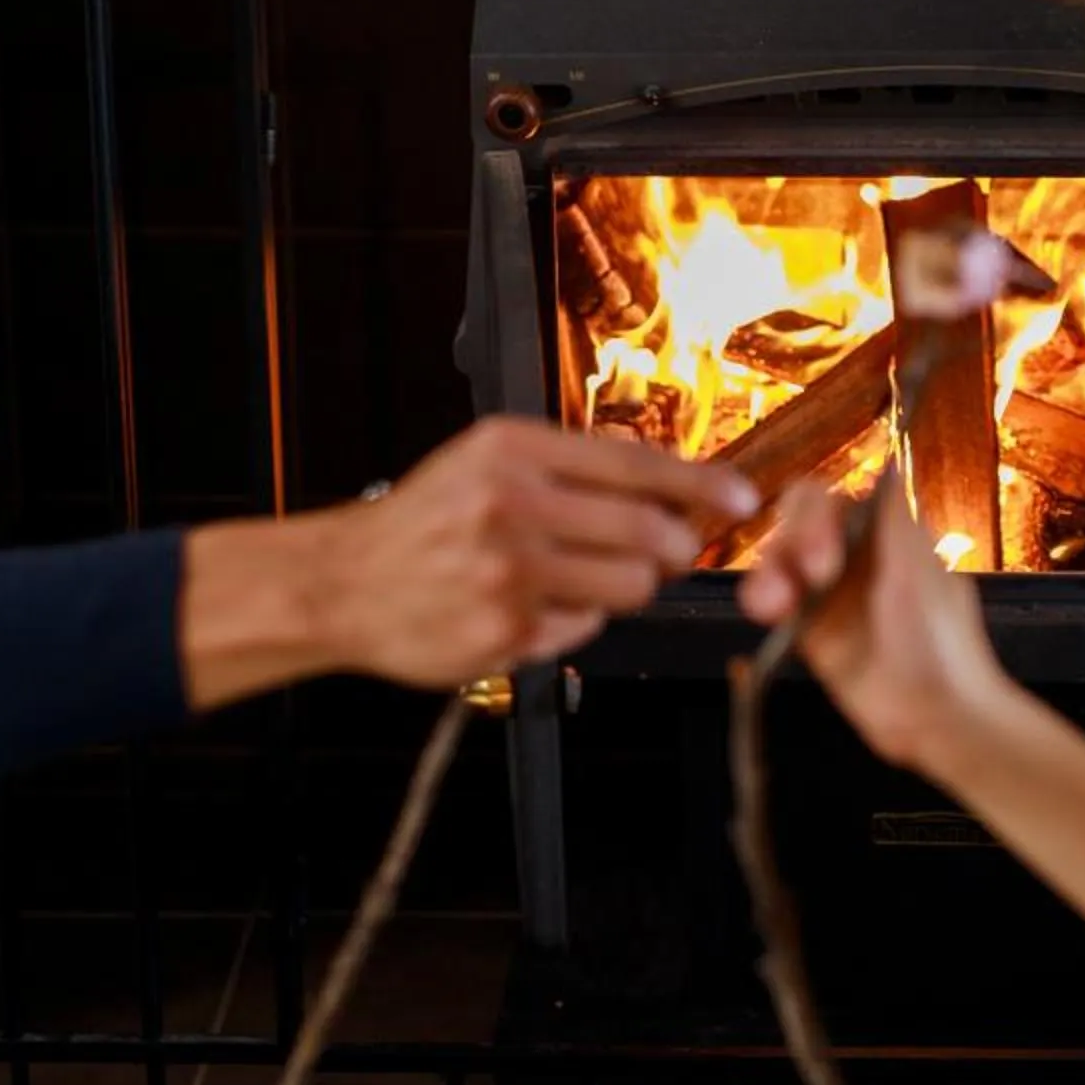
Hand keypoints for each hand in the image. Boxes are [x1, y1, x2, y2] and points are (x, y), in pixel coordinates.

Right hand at [182, 418, 756, 704]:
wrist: (343, 582)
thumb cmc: (424, 520)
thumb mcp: (486, 460)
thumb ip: (568, 462)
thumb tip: (659, 469)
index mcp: (511, 452)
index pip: (636, 464)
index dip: (701, 485)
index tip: (742, 496)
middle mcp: (511, 507)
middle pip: (650, 533)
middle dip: (676, 546)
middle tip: (672, 549)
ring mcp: (508, 574)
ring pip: (629, 587)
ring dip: (628, 586)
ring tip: (585, 577)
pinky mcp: (505, 632)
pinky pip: (583, 629)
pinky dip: (575, 621)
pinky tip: (534, 606)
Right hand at [739, 483, 1014, 775]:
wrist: (938, 716)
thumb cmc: (941, 642)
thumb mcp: (918, 572)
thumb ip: (893, 520)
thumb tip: (889, 466)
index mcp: (882, 533)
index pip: (830, 500)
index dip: (816, 518)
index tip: (823, 554)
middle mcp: (851, 556)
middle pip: (796, 525)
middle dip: (792, 543)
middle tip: (809, 577)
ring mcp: (828, 593)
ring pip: (779, 562)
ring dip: (768, 573)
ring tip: (771, 606)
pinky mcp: (811, 632)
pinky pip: (775, 603)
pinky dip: (763, 601)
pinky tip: (767, 614)